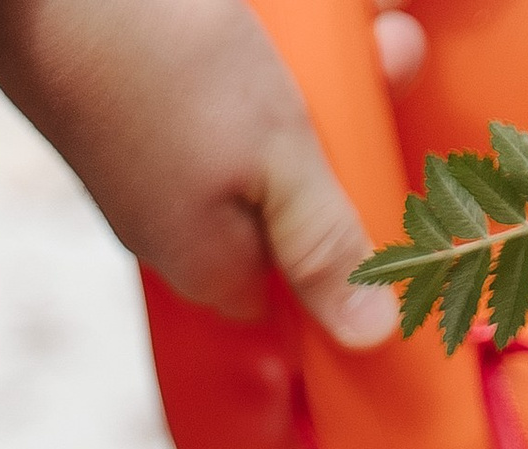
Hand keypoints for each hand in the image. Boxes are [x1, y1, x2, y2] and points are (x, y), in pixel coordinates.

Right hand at [0, 0, 398, 344]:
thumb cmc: (163, 68)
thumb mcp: (274, 157)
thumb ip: (323, 244)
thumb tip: (372, 338)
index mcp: (212, 265)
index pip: (303, 288)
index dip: (354, 233)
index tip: (395, 159)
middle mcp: (177, 229)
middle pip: (291, 203)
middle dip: (348, 128)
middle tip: (390, 46)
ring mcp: (150, 168)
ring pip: (260, 144)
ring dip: (311, 82)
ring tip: (358, 19)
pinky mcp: (132, 106)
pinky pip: (217, 103)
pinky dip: (257, 61)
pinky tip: (269, 24)